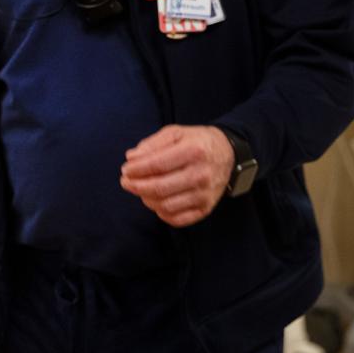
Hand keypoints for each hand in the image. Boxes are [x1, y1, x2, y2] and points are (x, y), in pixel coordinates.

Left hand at [120, 124, 234, 226]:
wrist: (228, 154)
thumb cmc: (196, 142)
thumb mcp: (175, 132)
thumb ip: (152, 144)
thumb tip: (131, 158)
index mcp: (193, 151)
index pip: (157, 164)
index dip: (136, 169)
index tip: (125, 170)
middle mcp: (201, 174)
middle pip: (160, 188)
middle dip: (136, 186)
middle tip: (125, 182)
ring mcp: (205, 194)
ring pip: (166, 206)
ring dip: (147, 200)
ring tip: (141, 190)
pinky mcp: (206, 208)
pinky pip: (178, 219)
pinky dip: (162, 213)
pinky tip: (156, 202)